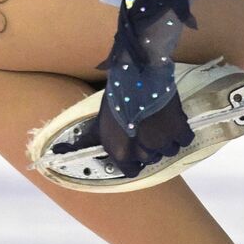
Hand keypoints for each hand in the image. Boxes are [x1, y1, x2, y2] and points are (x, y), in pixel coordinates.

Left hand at [50, 89, 194, 179]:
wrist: (138, 73)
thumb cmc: (116, 95)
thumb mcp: (99, 121)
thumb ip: (88, 140)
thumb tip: (58, 150)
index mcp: (118, 151)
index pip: (131, 171)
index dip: (135, 160)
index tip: (138, 147)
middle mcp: (140, 152)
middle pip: (152, 158)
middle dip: (152, 145)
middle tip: (148, 126)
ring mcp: (161, 142)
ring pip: (169, 150)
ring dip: (167, 138)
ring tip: (160, 120)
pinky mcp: (178, 131)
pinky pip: (185, 140)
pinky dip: (182, 131)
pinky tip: (173, 119)